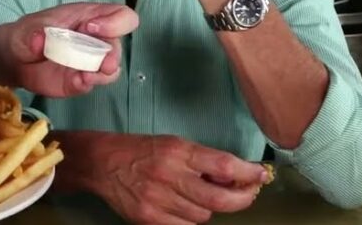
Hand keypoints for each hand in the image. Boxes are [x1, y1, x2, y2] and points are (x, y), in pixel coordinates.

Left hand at [0, 3, 137, 97]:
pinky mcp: (80, 81)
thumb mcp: (27, 27)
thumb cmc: (28, 33)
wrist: (16, 58)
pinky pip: (91, 83)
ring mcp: (90, 63)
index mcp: (90, 17)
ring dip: (102, 73)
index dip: (115, 22)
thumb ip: (34, 32)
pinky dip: (87, 83)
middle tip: (101, 61)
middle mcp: (96, 40)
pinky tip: (77, 81)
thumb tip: (39, 40)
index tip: (91, 28)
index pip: (120, 15)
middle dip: (112, 54)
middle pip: (117, 46)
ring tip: (86, 75)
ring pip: (111, 69)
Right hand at [82, 133, 268, 223]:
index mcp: (177, 152)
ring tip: (195, 195)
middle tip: (248, 193)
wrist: (101, 163)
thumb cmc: (141, 151)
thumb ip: (202, 161)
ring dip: (209, 208)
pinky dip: (190, 219)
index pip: (224, 166)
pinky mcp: (149, 219)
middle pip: (220, 199)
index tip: (260, 175)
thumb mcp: (174, 144)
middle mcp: (169, 176)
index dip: (248, 174)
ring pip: (204, 216)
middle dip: (241, 199)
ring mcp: (158, 201)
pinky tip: (182, 206)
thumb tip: (235, 177)